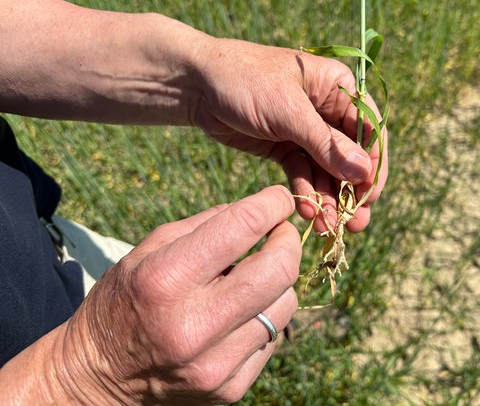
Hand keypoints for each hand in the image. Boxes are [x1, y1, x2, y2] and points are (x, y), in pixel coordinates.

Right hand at [52, 186, 299, 404]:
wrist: (102, 376)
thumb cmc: (125, 299)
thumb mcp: (149, 248)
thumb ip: (205, 224)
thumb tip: (259, 209)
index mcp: (167, 278)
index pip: (243, 226)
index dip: (272, 203)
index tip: (280, 198)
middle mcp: (194, 324)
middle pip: (280, 269)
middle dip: (288, 240)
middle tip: (279, 231)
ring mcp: (216, 364)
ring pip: (285, 303)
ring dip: (277, 280)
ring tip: (250, 277)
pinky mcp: (230, 388)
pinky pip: (272, 337)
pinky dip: (264, 314)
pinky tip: (238, 312)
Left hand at [193, 38, 387, 232]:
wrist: (198, 86)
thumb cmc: (245, 82)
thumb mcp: (287, 110)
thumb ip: (326, 143)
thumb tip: (364, 173)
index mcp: (337, 87)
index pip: (369, 129)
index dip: (373, 164)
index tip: (369, 196)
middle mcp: (326, 110)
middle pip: (350, 154)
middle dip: (353, 190)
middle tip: (356, 224)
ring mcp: (305, 131)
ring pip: (326, 170)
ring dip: (329, 198)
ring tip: (329, 227)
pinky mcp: (284, 147)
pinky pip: (302, 173)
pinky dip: (305, 192)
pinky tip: (306, 211)